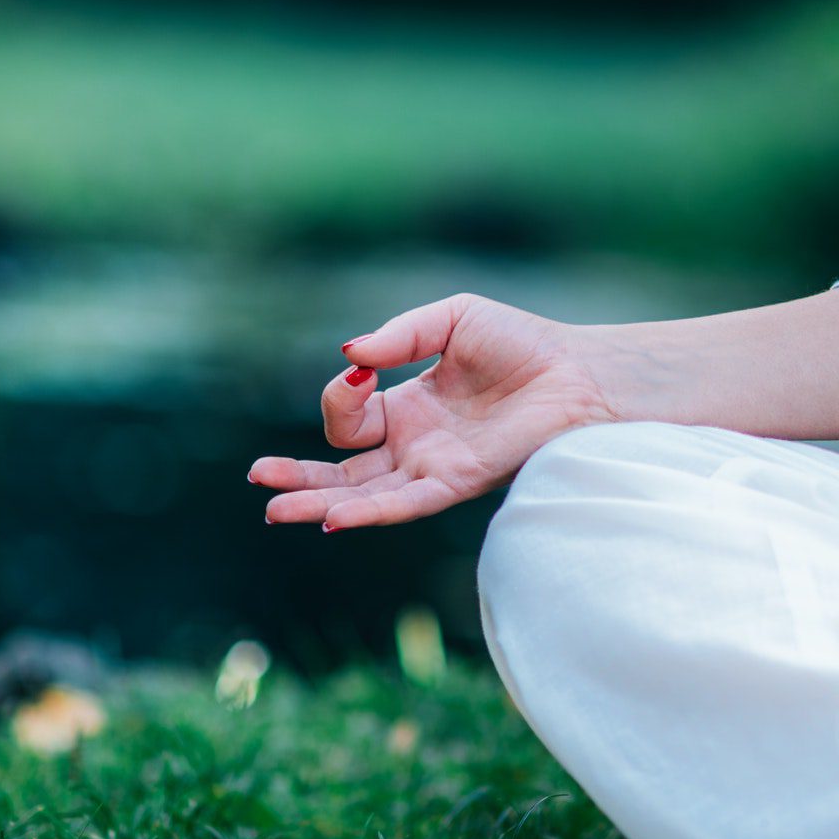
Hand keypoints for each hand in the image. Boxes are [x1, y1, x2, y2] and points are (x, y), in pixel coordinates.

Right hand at [249, 294, 617, 531]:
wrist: (580, 372)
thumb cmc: (524, 344)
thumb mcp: (451, 319)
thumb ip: (398, 336)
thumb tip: (349, 355)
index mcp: (408, 408)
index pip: (349, 415)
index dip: (340, 395)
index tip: (363, 365)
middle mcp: (415, 445)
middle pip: (342, 470)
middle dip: (298, 476)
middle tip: (258, 477)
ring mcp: (434, 467)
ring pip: (363, 496)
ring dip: (318, 502)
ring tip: (275, 508)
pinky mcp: (460, 482)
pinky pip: (406, 504)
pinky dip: (369, 513)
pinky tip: (333, 518)